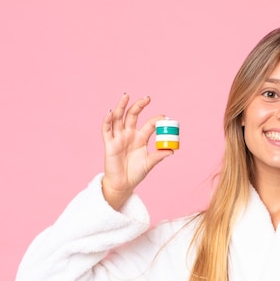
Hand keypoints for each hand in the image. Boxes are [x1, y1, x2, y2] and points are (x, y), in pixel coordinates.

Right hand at [101, 94, 172, 209]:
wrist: (123, 184)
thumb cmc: (136, 173)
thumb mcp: (149, 163)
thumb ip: (158, 156)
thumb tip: (172, 150)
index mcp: (141, 138)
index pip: (149, 124)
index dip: (156, 120)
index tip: (165, 118)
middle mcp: (129, 134)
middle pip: (133, 116)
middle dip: (139, 106)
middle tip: (147, 98)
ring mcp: (119, 137)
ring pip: (119, 118)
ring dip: (121, 106)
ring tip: (126, 96)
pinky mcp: (109, 143)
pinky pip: (107, 130)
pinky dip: (108, 120)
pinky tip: (111, 113)